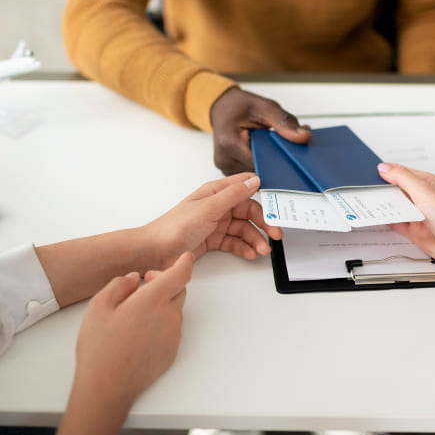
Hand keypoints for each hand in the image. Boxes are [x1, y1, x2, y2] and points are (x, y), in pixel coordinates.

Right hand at [71, 252, 194, 406]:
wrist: (107, 387)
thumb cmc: (100, 347)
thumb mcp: (98, 306)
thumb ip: (118, 285)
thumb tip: (133, 279)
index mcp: (153, 300)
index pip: (181, 274)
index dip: (184, 262)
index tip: (185, 257)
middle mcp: (169, 316)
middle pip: (179, 290)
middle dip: (166, 281)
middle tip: (144, 284)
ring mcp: (173, 336)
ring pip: (174, 310)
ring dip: (162, 304)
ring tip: (135, 312)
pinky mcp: (172, 352)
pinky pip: (171, 329)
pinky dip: (161, 323)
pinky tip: (139, 332)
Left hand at [144, 173, 282, 264]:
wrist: (155, 251)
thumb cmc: (175, 226)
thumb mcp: (209, 208)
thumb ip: (233, 195)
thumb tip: (254, 180)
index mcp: (215, 192)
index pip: (245, 187)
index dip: (263, 195)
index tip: (278, 207)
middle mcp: (217, 206)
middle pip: (248, 212)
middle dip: (263, 223)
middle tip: (276, 235)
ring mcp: (216, 223)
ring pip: (243, 229)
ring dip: (255, 239)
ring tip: (263, 250)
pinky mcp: (213, 239)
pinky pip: (234, 242)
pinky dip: (244, 247)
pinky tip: (250, 254)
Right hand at [210, 87, 310, 174]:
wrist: (222, 108)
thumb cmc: (238, 106)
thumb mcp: (263, 106)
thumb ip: (284, 121)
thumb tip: (304, 137)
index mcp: (230, 142)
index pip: (262, 163)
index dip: (281, 161)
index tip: (295, 157)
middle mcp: (224, 159)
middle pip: (260, 172)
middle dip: (277, 162)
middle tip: (289, 151)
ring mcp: (225, 167)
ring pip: (256, 176)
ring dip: (269, 165)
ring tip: (275, 149)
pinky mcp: (229, 171)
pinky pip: (250, 173)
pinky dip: (261, 165)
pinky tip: (267, 154)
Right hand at [375, 163, 434, 266]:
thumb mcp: (424, 191)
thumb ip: (403, 178)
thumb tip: (385, 168)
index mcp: (427, 183)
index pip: (402, 173)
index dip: (387, 171)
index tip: (371, 172)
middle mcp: (422, 198)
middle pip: (397, 190)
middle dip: (382, 189)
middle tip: (366, 188)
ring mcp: (418, 214)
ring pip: (395, 206)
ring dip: (383, 205)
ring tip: (367, 202)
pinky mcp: (415, 230)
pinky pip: (396, 222)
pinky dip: (386, 220)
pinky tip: (378, 217)